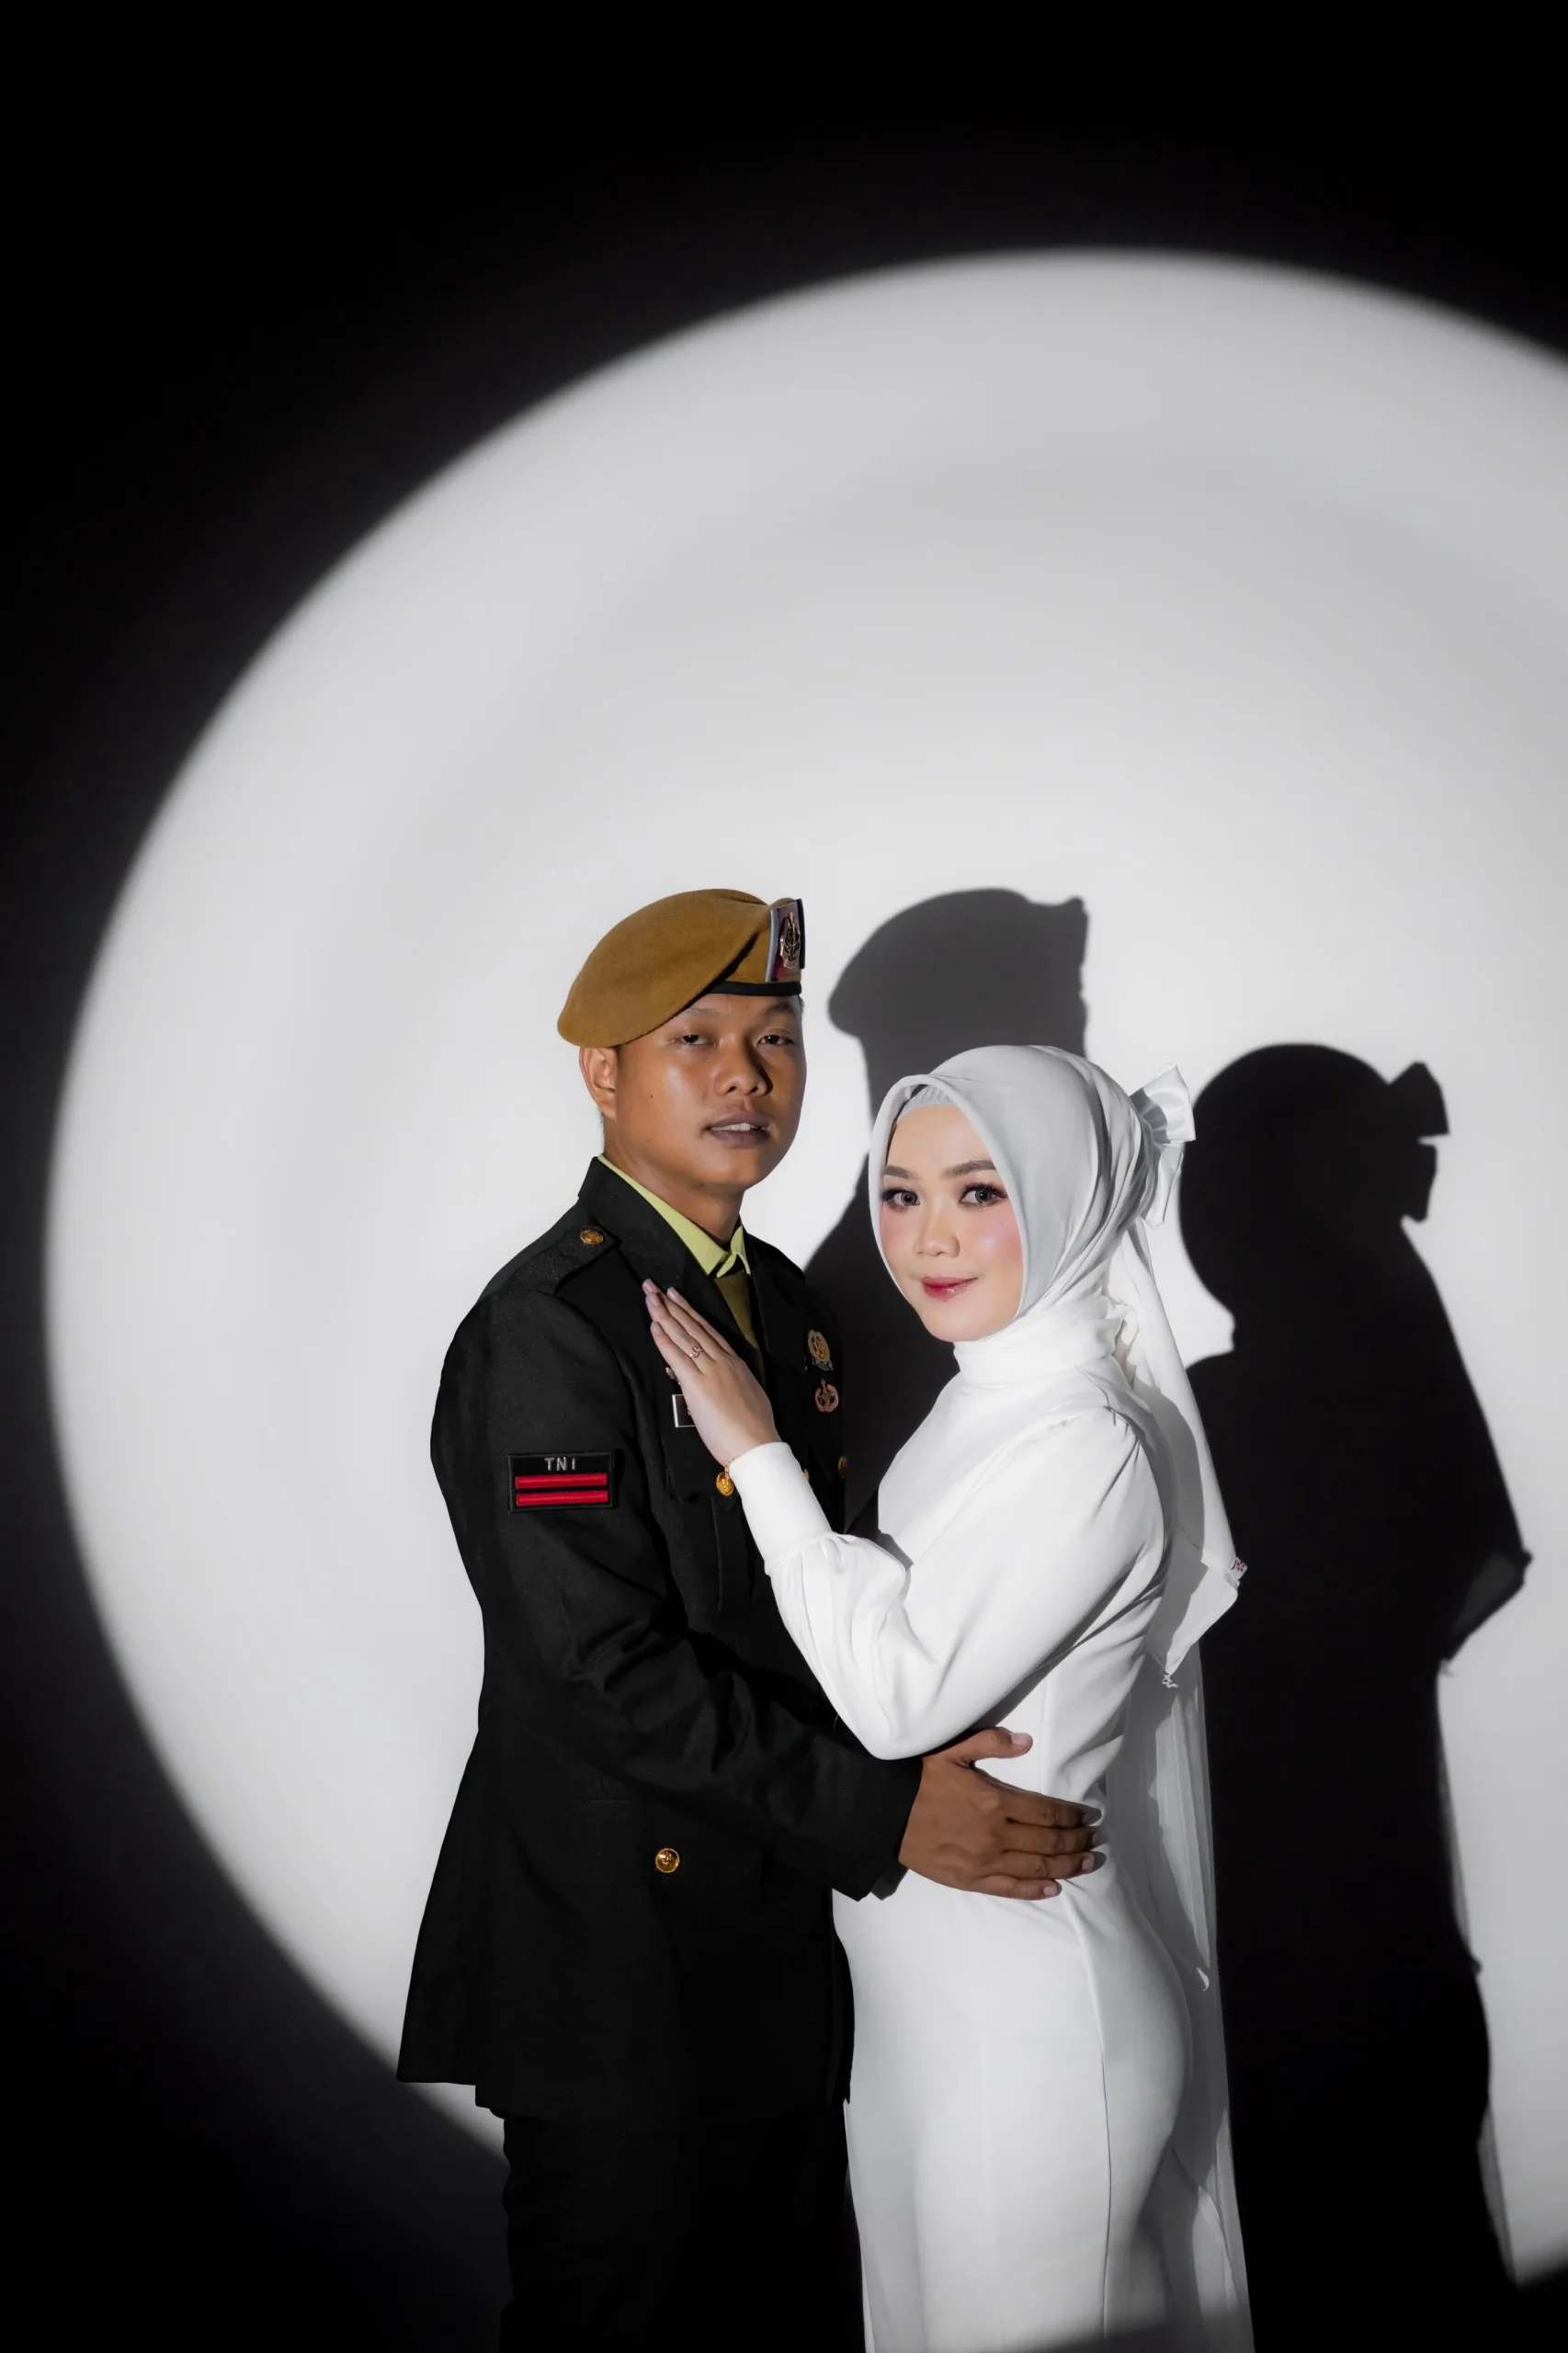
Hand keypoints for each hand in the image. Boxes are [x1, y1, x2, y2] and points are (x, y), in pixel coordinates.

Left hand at [644, 1282, 779, 1466]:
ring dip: (664, 1315)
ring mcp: (710, 1371)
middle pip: (692, 1327)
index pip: (708, 1331)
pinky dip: (664, 1340)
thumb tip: (716, 1380)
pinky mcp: (697, 1385)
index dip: (689, 1312)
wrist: (756, 1444)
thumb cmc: (754, 1428)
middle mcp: (723, 1361)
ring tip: (650, 1298)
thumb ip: (730, 1383)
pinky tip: (654, 1326)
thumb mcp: (747, 1395)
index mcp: (736, 1363)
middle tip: (654, 1287)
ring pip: (684, 1336)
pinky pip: (677, 1357)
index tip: (676, 1296)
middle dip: (671, 1306)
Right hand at [898, 1728, 1099, 1899]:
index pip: (1047, 1811)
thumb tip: (1027, 1741)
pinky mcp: (970, 1880)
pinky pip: (1010, 1889)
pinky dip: (1035, 1890)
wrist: (884, 1813)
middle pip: (1048, 1842)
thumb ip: (992, 1743)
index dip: (1073, 1816)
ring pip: (1037, 1868)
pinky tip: (1054, 1887)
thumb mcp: (953, 1750)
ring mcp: (984, 1861)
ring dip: (1067, 1866)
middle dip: (1077, 1841)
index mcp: (995, 1801)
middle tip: (1096, 1839)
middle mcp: (996, 1835)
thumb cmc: (919, 1778)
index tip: (1090, 1816)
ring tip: (1088, 1863)